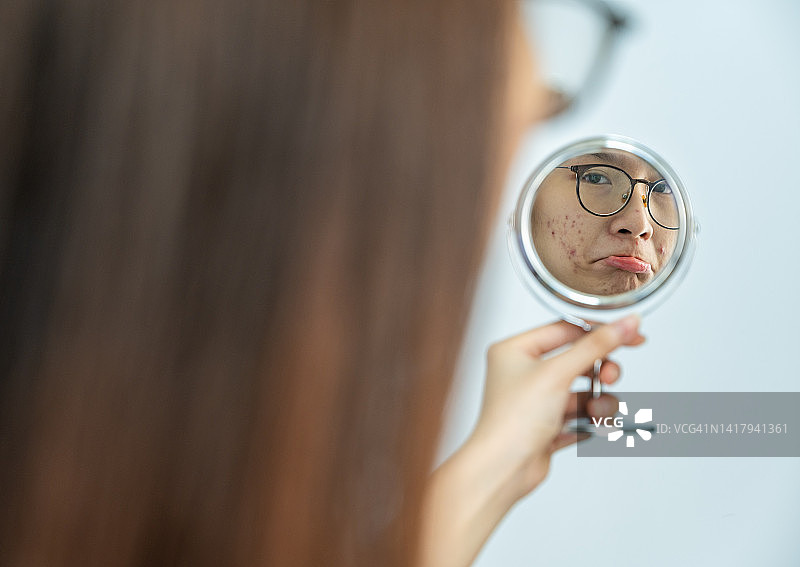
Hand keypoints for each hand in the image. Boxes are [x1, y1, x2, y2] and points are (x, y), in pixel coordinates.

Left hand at [472, 315, 643, 497]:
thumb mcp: (558, 373)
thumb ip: (596, 346)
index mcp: (514, 350)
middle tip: (610, 378)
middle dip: (600, 372)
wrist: (503, 470)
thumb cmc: (512, 420)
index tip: (631, 334)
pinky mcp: (547, 426)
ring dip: (598, 401)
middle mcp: (523, 373)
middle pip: (578, 361)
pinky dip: (590, 421)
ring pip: (583, 391)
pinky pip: (580, 416)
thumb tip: (626, 324)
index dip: (600, 331)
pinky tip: (592, 427)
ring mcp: (536, 400)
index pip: (565, 329)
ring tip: (597, 412)